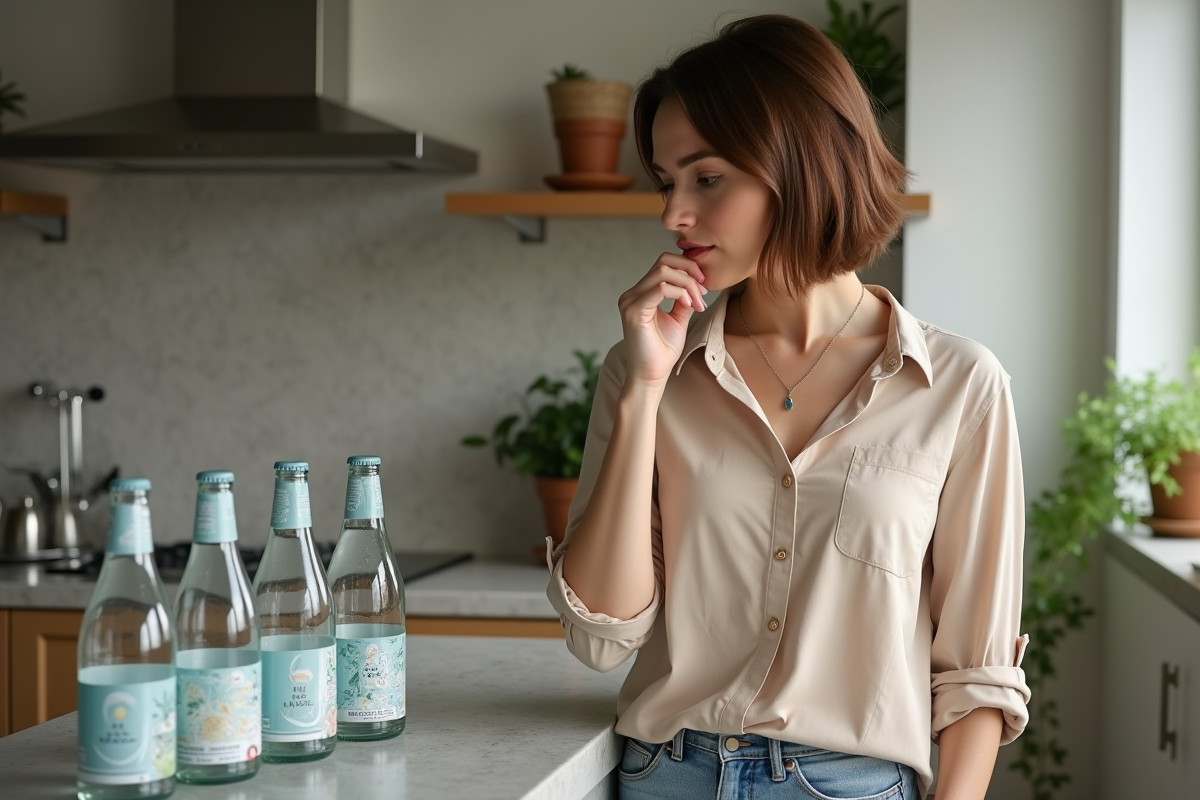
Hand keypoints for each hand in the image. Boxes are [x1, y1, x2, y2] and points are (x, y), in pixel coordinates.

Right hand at [617, 253, 707, 387]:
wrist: (652, 375)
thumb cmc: (662, 351)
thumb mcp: (678, 318)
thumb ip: (683, 299)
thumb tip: (695, 284)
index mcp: (640, 294)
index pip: (663, 264)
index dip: (687, 269)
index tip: (703, 287)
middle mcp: (632, 294)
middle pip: (663, 261)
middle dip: (689, 271)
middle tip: (703, 291)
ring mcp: (631, 301)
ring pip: (663, 272)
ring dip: (688, 284)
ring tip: (698, 302)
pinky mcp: (634, 311)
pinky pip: (661, 289)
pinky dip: (680, 293)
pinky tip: (689, 306)